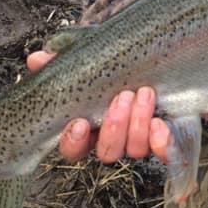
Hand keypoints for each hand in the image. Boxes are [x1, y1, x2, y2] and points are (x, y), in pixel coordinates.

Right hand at [26, 50, 170, 163]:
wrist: (168, 55)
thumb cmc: (124, 61)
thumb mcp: (96, 54)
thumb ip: (66, 58)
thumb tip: (36, 59)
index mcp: (93, 124)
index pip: (74, 148)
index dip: (74, 142)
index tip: (80, 123)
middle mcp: (116, 137)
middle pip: (107, 151)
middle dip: (114, 127)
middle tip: (123, 96)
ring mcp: (143, 139)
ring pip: (134, 150)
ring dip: (137, 124)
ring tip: (144, 93)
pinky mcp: (170, 136)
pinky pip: (167, 152)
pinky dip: (162, 143)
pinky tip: (160, 124)